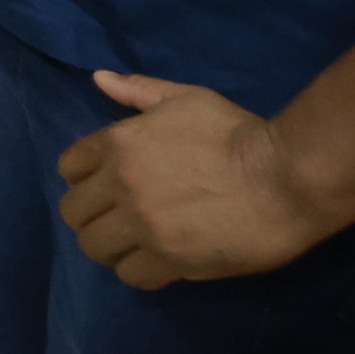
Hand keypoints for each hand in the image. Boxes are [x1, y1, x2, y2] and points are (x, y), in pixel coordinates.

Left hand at [55, 72, 333, 288]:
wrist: (285, 176)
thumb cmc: (238, 133)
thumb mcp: (187, 99)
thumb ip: (140, 91)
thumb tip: (100, 78)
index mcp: (119, 144)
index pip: (69, 168)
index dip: (83, 179)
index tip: (103, 187)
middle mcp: (122, 185)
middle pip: (74, 213)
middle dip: (92, 215)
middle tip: (117, 219)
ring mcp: (143, 225)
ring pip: (95, 247)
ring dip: (110, 246)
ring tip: (133, 244)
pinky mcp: (169, 259)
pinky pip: (131, 275)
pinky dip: (139, 270)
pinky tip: (156, 262)